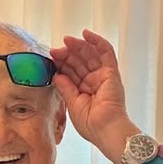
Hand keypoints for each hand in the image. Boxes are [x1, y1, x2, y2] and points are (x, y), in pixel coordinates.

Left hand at [50, 30, 139, 163]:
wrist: (105, 129)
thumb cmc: (91, 125)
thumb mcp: (72, 105)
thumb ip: (65, 88)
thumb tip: (56, 75)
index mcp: (84, 92)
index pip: (72, 73)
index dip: (62, 65)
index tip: (51, 59)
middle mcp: (94, 82)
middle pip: (79, 62)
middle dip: (67, 55)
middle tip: (55, 50)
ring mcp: (103, 76)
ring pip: (90, 55)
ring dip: (78, 47)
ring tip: (66, 41)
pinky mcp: (111, 72)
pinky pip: (106, 52)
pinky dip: (97, 41)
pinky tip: (86, 34)